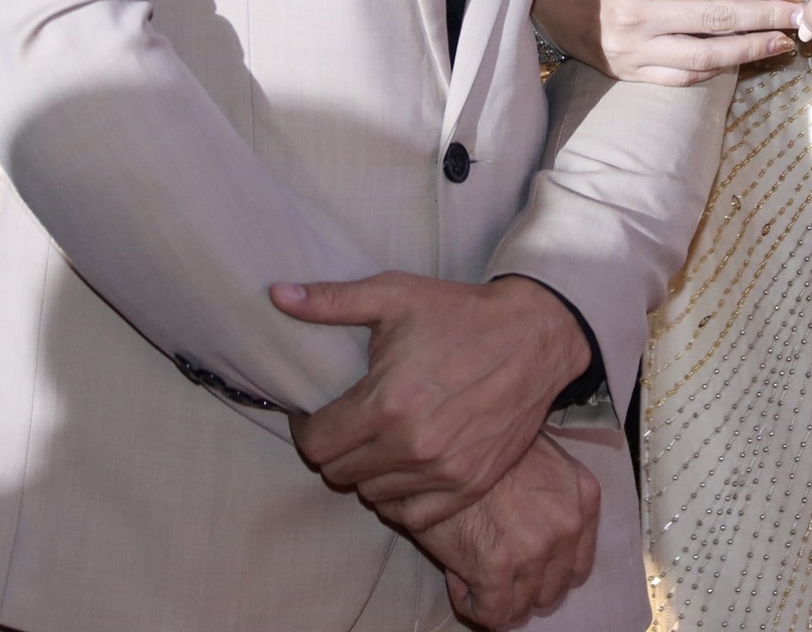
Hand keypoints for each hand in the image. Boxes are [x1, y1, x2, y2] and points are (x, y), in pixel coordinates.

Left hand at [272, 272, 589, 528]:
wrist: (534, 337)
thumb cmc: (460, 313)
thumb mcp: (395, 295)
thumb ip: (332, 301)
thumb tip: (277, 296)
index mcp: (388, 402)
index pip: (316, 445)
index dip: (307, 428)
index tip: (317, 414)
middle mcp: (413, 445)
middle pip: (339, 473)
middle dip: (337, 447)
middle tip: (350, 422)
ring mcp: (444, 471)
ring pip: (373, 494)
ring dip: (369, 471)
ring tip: (380, 439)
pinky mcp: (470, 485)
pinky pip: (413, 516)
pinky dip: (402, 496)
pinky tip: (406, 465)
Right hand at [410, 432, 599, 630]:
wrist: (443, 442)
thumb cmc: (483, 445)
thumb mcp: (539, 457)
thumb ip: (553, 497)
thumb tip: (538, 535)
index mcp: (583, 496)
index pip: (577, 562)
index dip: (545, 568)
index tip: (520, 560)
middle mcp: (568, 524)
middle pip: (553, 588)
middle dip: (522, 585)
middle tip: (493, 566)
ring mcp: (535, 548)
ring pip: (523, 606)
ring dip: (497, 595)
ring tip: (472, 567)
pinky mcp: (497, 568)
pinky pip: (494, 614)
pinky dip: (474, 606)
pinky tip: (458, 577)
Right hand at [532, 0, 800, 85]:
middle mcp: (635, 16)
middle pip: (716, 20)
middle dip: (766, 19)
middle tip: (801, 18)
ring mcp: (630, 49)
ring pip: (704, 58)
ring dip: (749, 51)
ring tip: (781, 44)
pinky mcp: (625, 71)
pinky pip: (679, 78)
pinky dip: (714, 72)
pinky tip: (741, 60)